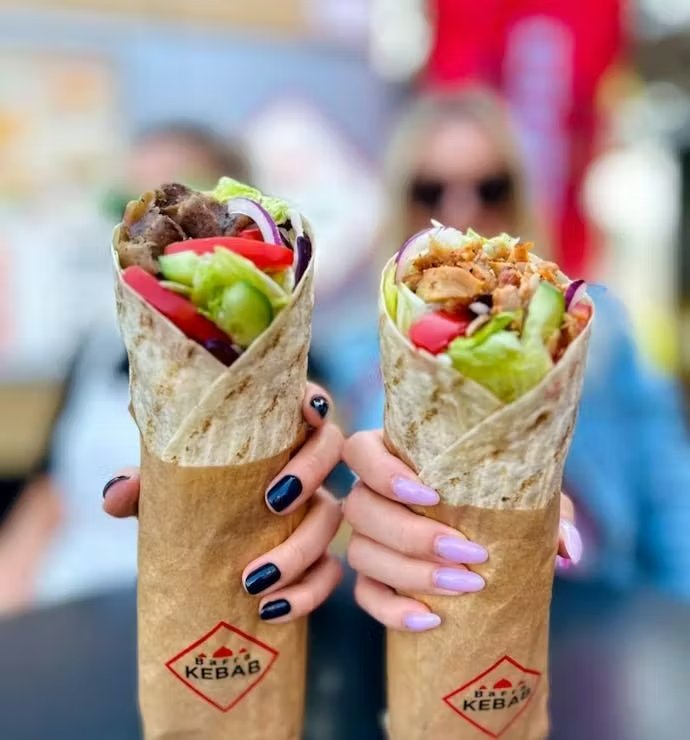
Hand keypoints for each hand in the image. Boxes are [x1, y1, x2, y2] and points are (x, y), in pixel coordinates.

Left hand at [102, 383, 343, 622]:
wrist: (200, 559)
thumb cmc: (191, 502)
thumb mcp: (166, 491)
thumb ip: (143, 484)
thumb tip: (116, 493)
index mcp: (274, 434)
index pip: (306, 401)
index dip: (315, 401)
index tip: (306, 413)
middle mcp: (303, 465)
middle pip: (332, 450)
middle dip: (310, 473)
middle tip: (272, 503)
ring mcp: (316, 508)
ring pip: (332, 517)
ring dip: (300, 549)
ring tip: (252, 581)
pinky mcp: (319, 557)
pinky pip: (329, 572)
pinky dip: (307, 592)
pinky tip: (272, 609)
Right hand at [343, 430, 581, 631]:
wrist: (490, 541)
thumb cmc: (500, 501)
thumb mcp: (526, 496)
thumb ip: (549, 512)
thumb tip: (568, 550)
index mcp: (396, 455)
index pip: (359, 450)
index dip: (381, 471)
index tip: (430, 493)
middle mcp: (371, 493)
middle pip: (361, 507)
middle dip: (412, 534)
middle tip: (468, 552)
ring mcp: (366, 537)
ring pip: (361, 552)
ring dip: (410, 572)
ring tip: (464, 585)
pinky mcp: (371, 578)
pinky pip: (365, 595)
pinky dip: (392, 610)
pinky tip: (430, 619)